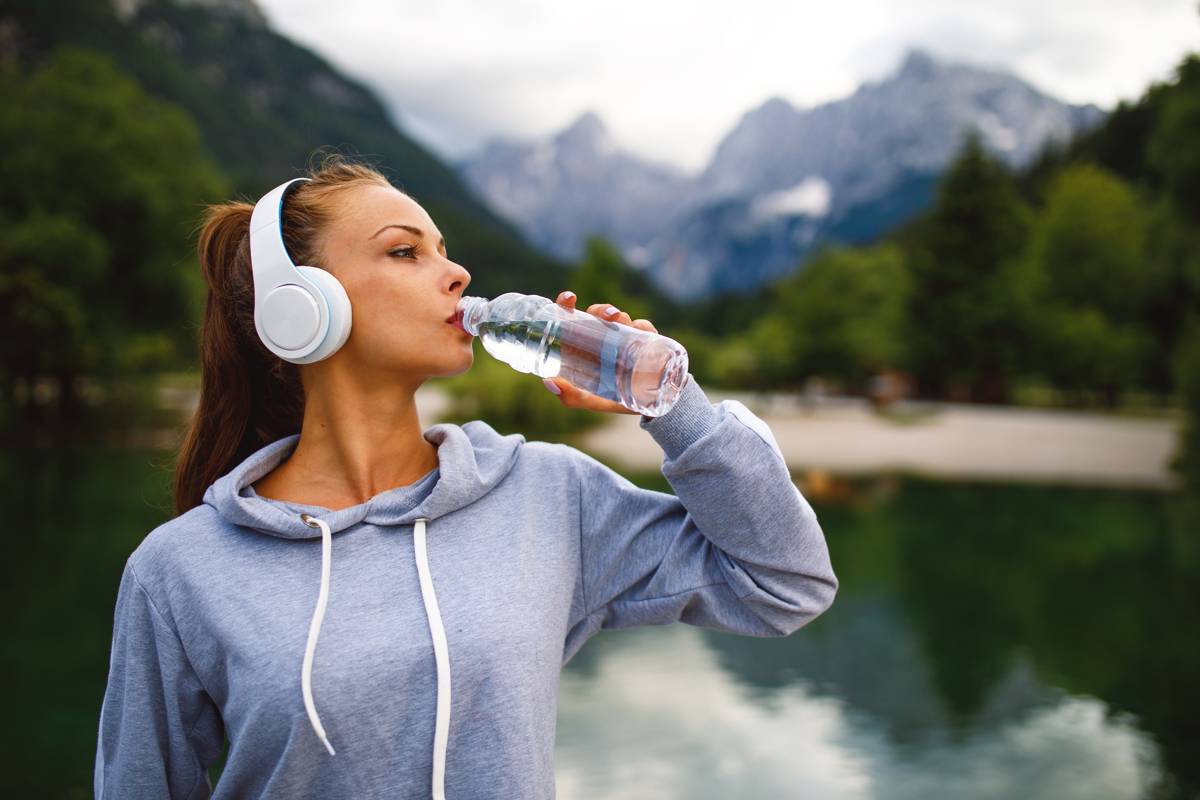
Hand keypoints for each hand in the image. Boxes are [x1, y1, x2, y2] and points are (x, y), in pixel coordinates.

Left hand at [542, 290, 657, 415]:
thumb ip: (571, 396)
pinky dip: (643, 327)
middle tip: (610, 316)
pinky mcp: (646, 339)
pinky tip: (644, 334)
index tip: (569, 298)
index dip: (567, 304)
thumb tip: (549, 381)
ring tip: (626, 327)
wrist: (648, 406)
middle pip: (599, 313)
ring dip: (623, 318)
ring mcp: (625, 336)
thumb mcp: (591, 400)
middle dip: (603, 310)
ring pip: (622, 317)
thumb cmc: (613, 400)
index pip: (572, 317)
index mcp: (585, 345)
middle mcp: (604, 337)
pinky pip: (644, 327)